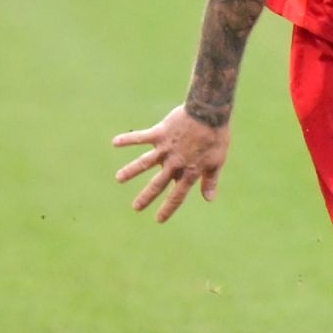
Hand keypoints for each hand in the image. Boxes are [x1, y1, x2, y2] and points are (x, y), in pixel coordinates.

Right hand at [112, 105, 230, 221]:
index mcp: (189, 171)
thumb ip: (210, 180)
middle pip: (157, 184)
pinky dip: (128, 140)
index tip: (159, 219)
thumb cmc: (216, 137)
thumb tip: (209, 199)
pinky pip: (141, 137)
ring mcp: (165, 148)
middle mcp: (174, 163)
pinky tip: (115, 142)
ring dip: (131, 171)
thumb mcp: (217, 161)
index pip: (177, 196)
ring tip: (119, 178)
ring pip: (144, 163)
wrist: (209, 112)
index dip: (168, 209)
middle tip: (135, 208)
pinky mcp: (160, 133)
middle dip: (146, 197)